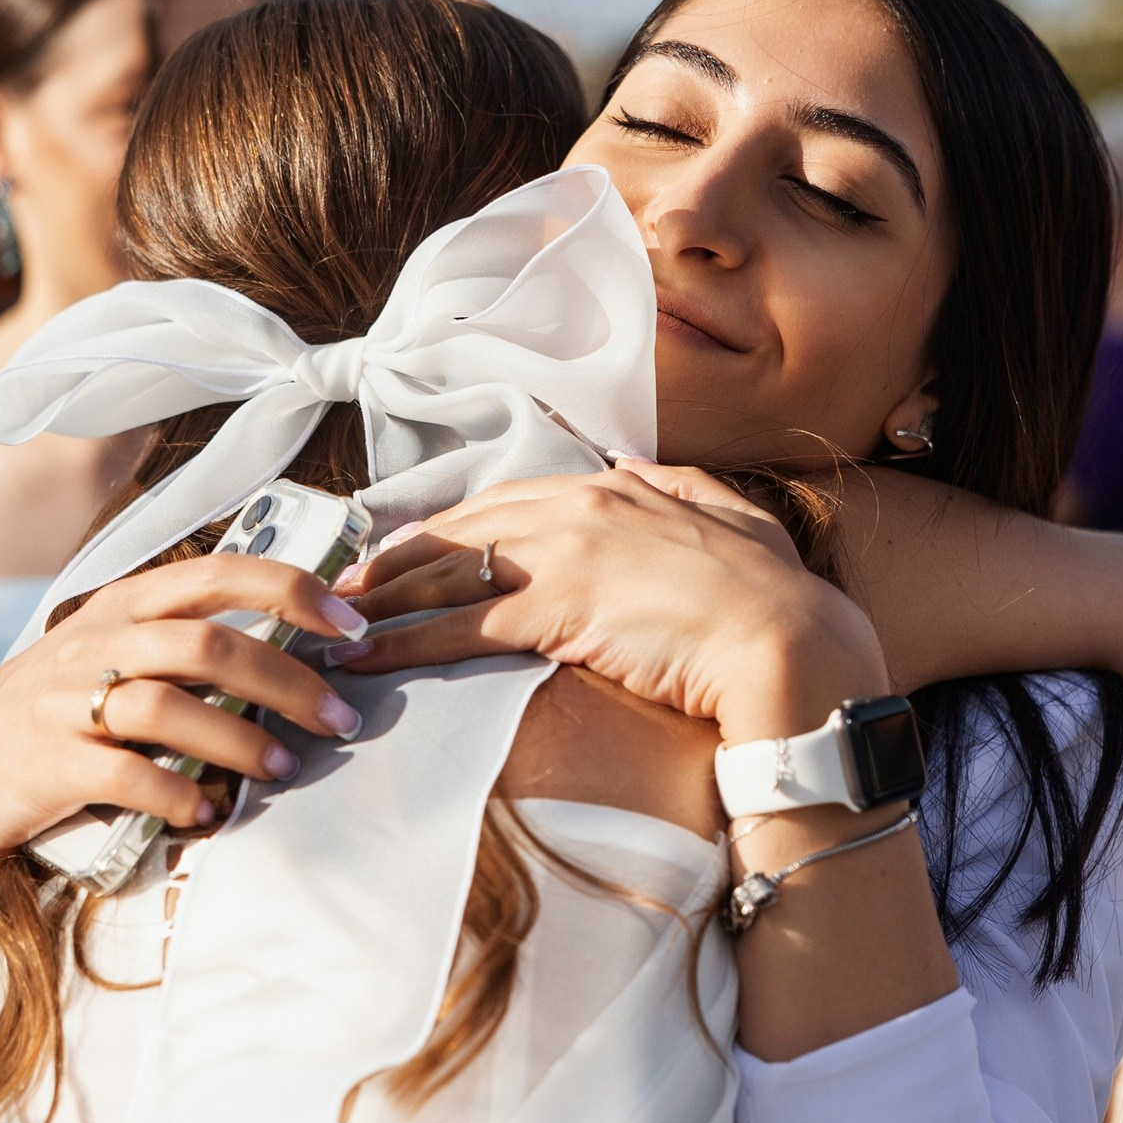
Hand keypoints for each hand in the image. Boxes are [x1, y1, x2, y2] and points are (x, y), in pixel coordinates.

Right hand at [0, 554, 368, 910]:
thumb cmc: (62, 716)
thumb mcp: (114, 656)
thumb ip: (186, 640)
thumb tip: (300, 640)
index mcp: (122, 606)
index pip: (217, 574)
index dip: (290, 589)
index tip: (350, 623)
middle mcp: (95, 643)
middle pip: (208, 645)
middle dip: (288, 681)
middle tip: (340, 719)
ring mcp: (66, 702)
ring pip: (170, 707)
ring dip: (240, 742)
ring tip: (283, 768)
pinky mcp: (48, 764)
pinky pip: (126, 775)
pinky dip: (177, 795)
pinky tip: (209, 814)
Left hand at [337, 462, 888, 744]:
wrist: (790, 643)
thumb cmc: (770, 597)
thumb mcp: (732, 520)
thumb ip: (679, 488)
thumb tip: (636, 465)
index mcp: (613, 491)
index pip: (504, 503)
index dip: (447, 527)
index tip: (406, 547)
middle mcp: (577, 511)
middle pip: (460, 531)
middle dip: (396, 559)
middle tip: (345, 583)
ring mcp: (563, 558)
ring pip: (448, 575)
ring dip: (383, 599)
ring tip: (332, 621)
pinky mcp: (554, 612)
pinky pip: (458, 627)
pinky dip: (402, 641)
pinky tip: (363, 658)